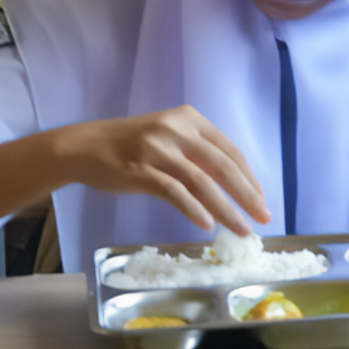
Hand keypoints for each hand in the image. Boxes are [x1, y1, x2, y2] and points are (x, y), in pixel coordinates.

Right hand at [50, 104, 270, 234]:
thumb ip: (198, 156)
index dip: (250, 178)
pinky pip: (174, 191)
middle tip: (263, 218)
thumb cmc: (131, 145)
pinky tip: (207, 224)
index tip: (261, 201)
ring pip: (202, 182)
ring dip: (225, 209)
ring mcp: (158, 149)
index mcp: (190, 119)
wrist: (85, 146)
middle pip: (222, 166)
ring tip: (240, 229)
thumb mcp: (169, 137)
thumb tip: (232, 191)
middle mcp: (177, 129)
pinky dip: (194, 209)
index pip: (231, 151)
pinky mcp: (140, 170)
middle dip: (247, 195)